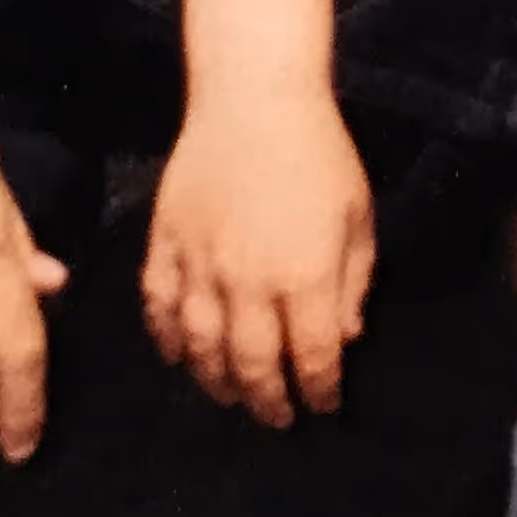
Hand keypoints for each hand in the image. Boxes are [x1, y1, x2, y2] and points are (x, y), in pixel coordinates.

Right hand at [141, 89, 375, 428]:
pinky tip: (178, 356)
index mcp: (303, 276)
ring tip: (230, 398)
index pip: (311, 357)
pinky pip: (158, 306)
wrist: (254, 98)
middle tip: (276, 419)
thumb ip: (353, 282)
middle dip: (267, 401)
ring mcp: (199, 265)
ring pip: (201, 346)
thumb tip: (345, 339)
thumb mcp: (358, 216)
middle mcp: (247, 282)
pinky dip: (166, 339)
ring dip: (216, 382)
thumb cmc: (320, 153)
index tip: (323, 407)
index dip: (318, 390)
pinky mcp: (165, 243)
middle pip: (252, 364)